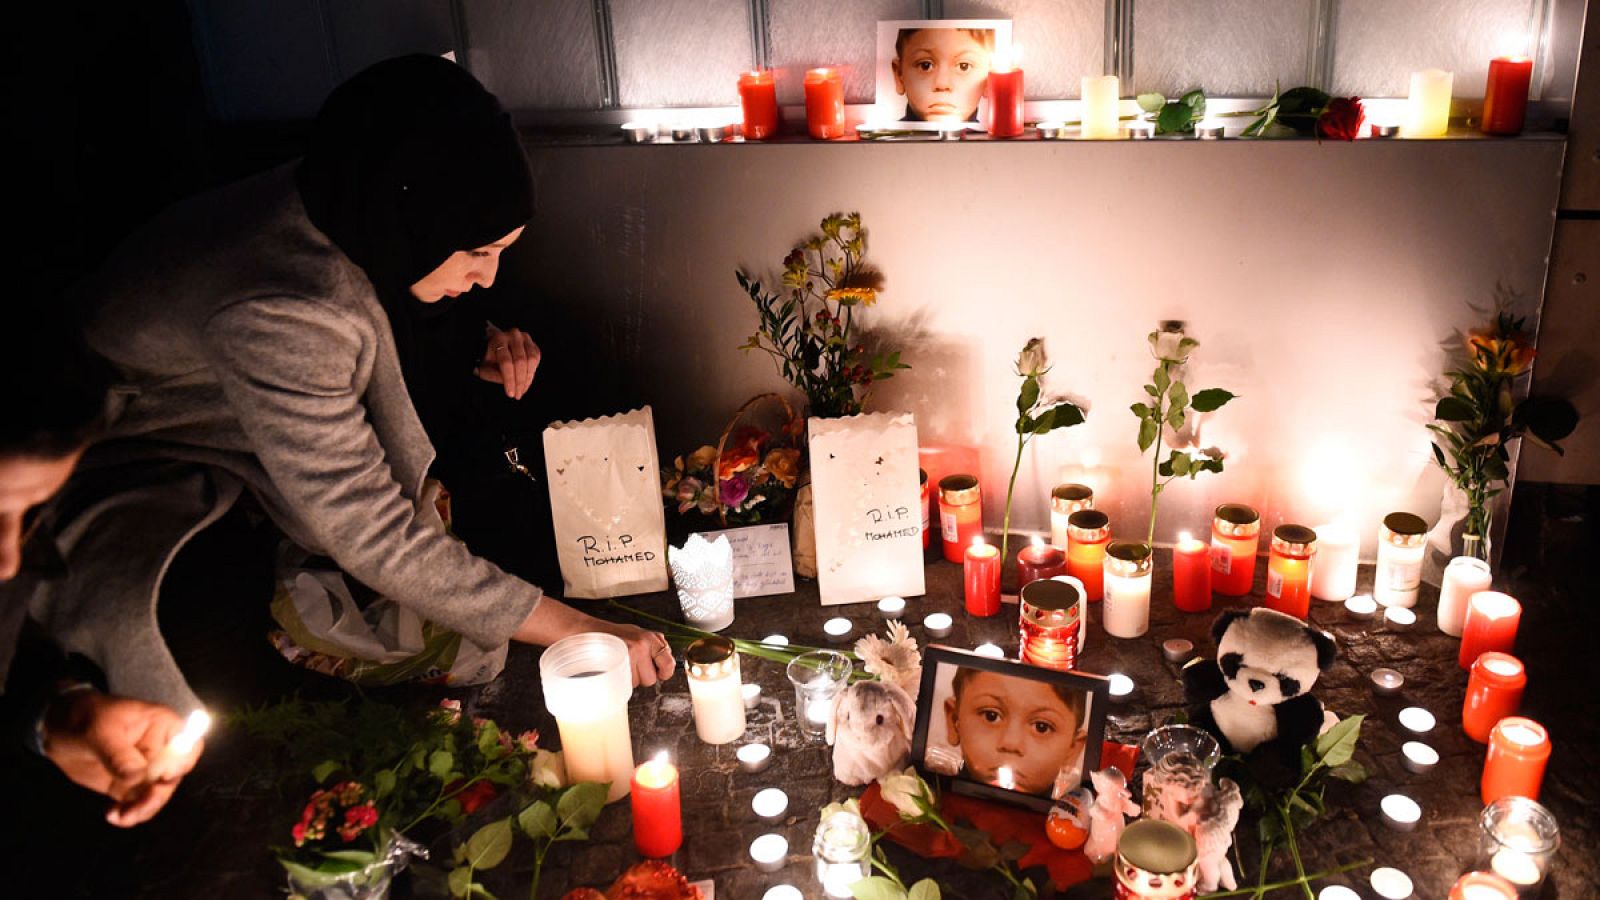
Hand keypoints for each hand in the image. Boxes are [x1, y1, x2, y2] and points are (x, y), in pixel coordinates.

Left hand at [42, 691, 201, 826]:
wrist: (58, 729)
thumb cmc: (84, 717)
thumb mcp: (99, 731)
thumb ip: (119, 754)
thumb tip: (137, 778)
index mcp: (162, 726)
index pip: (188, 746)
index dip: (181, 764)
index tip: (162, 777)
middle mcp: (160, 749)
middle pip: (174, 777)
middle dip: (156, 796)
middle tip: (135, 809)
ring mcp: (146, 769)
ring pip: (157, 795)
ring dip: (142, 809)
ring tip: (120, 816)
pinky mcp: (130, 785)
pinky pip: (138, 804)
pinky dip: (129, 814)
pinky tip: (112, 815)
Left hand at [474, 324, 539, 399]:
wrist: (494, 347)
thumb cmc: (488, 360)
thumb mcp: (485, 369)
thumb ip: (495, 375)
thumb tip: (511, 385)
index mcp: (498, 339)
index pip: (506, 361)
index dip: (509, 379)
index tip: (510, 394)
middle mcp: (512, 335)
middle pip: (520, 361)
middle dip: (520, 381)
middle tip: (518, 395)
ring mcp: (525, 338)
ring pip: (531, 359)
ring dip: (528, 378)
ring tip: (522, 390)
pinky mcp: (532, 343)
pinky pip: (537, 358)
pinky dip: (532, 372)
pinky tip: (526, 381)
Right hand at [608, 623, 676, 687]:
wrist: (591, 631)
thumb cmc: (615, 634)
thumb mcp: (640, 633)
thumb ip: (655, 646)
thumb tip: (667, 664)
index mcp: (649, 638)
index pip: (668, 663)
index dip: (665, 673)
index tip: (661, 674)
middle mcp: (640, 646)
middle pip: (650, 679)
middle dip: (642, 676)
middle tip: (633, 664)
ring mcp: (627, 656)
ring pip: (636, 683)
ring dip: (630, 678)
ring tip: (622, 663)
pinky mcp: (615, 666)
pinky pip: (625, 684)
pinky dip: (621, 680)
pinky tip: (616, 668)